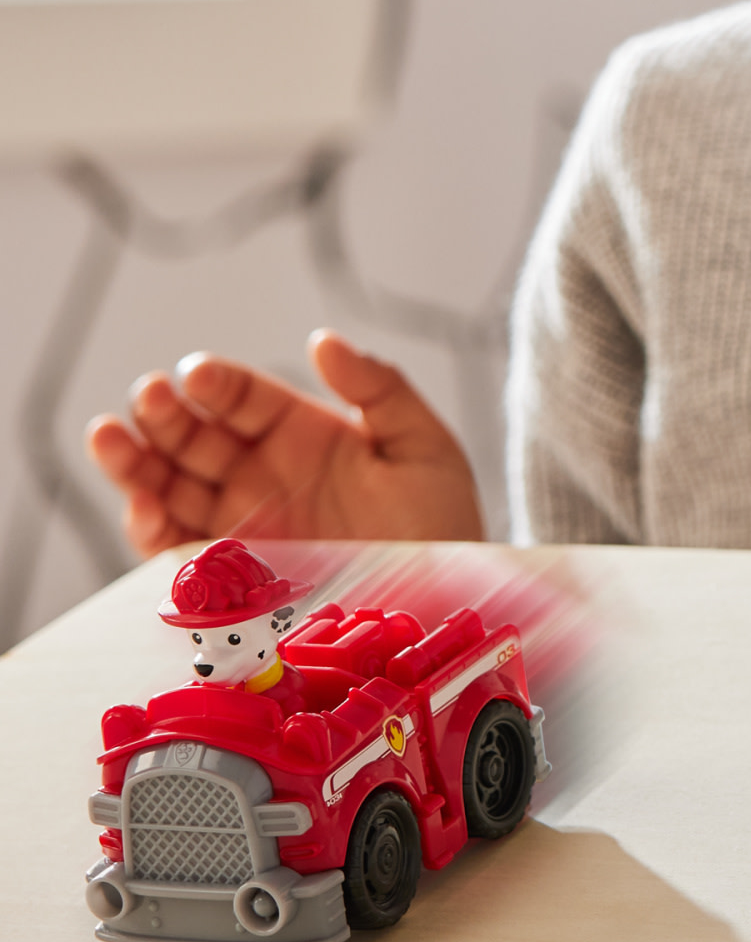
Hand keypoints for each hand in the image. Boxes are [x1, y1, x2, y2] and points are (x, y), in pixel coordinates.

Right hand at [86, 332, 485, 552]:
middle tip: (147, 398)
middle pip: (197, 439)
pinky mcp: (233, 577)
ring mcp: (244, 525)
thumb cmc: (443, 521)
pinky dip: (152, 529)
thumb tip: (323, 340)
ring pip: (173, 488)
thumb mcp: (423, 446)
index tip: (196, 372)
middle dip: (166, 416)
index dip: (219, 384)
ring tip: (109, 438)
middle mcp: (264, 476)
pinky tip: (141, 504)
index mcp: (305, 435)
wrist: (450, 601)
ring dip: (137, 464)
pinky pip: (180, 551)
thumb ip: (378, 389)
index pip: (247, 398)